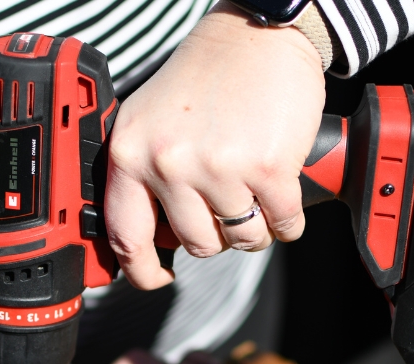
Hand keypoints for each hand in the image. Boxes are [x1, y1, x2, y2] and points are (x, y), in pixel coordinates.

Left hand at [105, 1, 324, 288]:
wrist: (257, 34)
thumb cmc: (207, 78)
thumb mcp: (149, 120)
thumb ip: (142, 175)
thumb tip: (152, 239)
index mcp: (131, 152)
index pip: (126, 236)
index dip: (142, 271)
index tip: (156, 279)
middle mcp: (169, 162)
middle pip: (197, 244)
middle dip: (218, 235)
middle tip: (227, 205)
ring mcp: (219, 167)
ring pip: (241, 239)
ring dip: (256, 228)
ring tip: (256, 194)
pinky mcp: (267, 167)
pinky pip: (282, 225)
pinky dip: (287, 221)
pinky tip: (283, 195)